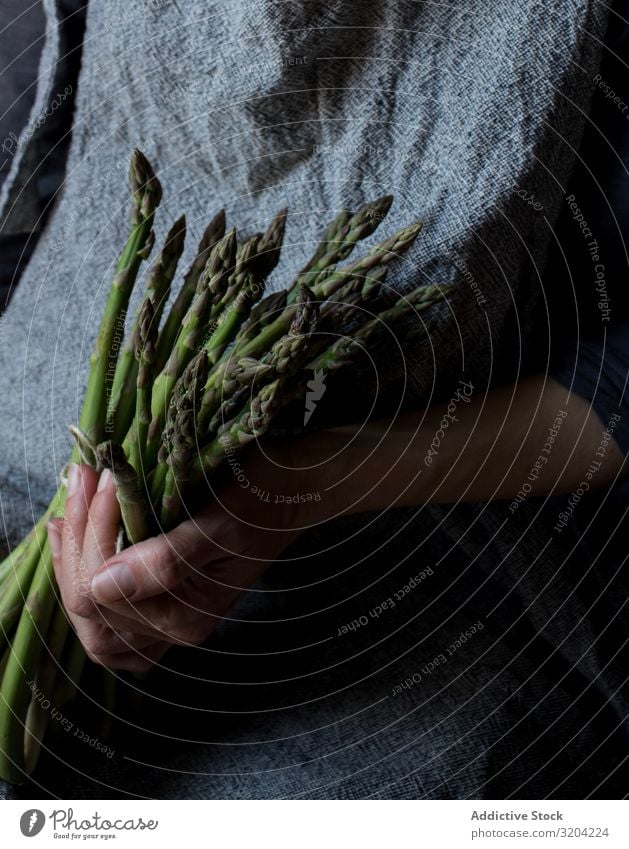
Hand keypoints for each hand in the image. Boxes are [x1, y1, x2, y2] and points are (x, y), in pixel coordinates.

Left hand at [47, 441, 321, 671]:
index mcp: (187, 616)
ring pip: (89, 611)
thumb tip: (103, 585)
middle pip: (88, 603)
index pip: (100, 593)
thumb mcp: (221, 527)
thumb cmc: (263, 502)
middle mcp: (172, 629)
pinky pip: (107, 611)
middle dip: (78, 536)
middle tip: (82, 476)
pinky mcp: (163, 601)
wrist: (294, 493)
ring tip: (68, 507)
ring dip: (72, 556)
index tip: (100, 475)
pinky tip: (75, 538)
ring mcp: (165, 619)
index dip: (91, 533)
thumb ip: (167, 562)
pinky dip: (83, 572)